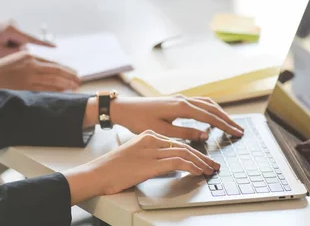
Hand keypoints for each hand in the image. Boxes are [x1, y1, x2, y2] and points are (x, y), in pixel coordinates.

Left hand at [0, 20, 53, 58]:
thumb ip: (15, 53)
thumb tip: (26, 52)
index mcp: (12, 30)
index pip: (31, 39)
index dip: (44, 45)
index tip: (55, 48)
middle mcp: (14, 25)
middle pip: (23, 41)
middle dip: (16, 48)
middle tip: (2, 49)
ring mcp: (12, 24)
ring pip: (19, 40)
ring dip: (12, 45)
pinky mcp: (10, 25)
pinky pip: (14, 37)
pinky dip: (10, 42)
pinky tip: (0, 41)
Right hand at [0, 51, 79, 91]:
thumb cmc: (3, 68)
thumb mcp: (19, 58)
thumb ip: (34, 61)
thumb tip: (52, 68)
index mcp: (30, 56)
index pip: (53, 64)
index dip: (67, 70)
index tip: (75, 74)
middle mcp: (31, 66)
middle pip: (56, 72)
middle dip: (70, 77)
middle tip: (79, 81)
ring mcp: (28, 78)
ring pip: (52, 82)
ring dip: (65, 85)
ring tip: (74, 87)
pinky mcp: (25, 88)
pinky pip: (44, 90)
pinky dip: (54, 91)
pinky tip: (61, 93)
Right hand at [65, 130, 220, 203]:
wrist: (96, 173)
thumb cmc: (112, 169)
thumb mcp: (135, 157)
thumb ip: (152, 157)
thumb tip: (170, 165)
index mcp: (148, 135)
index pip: (177, 141)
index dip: (193, 150)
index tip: (203, 159)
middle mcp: (151, 139)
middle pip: (184, 145)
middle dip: (202, 156)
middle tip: (213, 164)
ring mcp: (151, 150)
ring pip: (184, 152)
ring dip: (201, 162)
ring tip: (210, 170)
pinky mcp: (151, 162)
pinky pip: (178, 162)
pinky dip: (192, 166)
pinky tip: (198, 172)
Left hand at [84, 96, 243, 140]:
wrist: (125, 108)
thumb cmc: (139, 121)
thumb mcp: (162, 132)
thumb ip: (185, 133)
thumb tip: (205, 135)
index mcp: (181, 107)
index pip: (209, 116)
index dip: (225, 125)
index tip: (236, 132)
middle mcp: (183, 100)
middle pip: (212, 108)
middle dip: (227, 119)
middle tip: (239, 130)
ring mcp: (180, 98)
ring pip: (206, 103)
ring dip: (219, 113)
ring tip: (229, 124)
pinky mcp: (176, 100)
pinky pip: (199, 103)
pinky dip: (210, 109)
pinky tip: (211, 116)